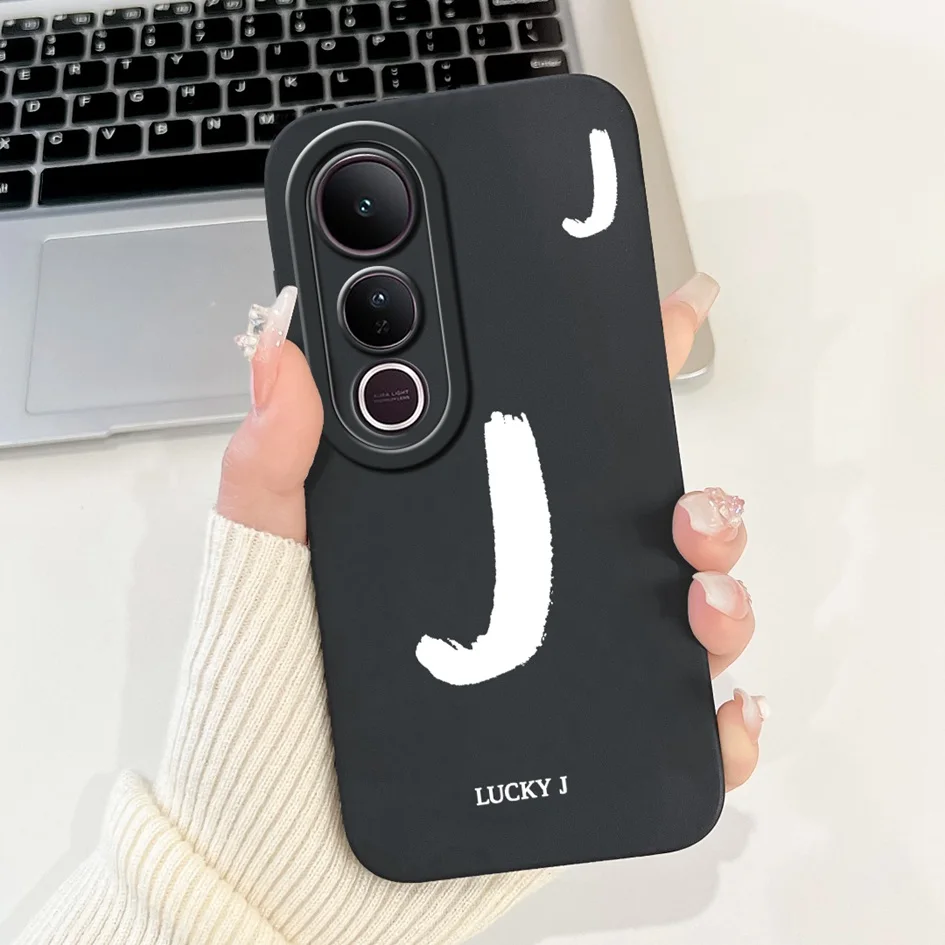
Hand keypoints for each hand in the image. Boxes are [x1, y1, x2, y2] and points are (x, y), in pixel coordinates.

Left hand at [219, 273, 764, 792]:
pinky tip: (716, 702)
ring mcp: (567, 664)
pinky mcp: (590, 746)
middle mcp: (532, 586)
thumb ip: (272, 458)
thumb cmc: (271, 701)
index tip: (672, 319)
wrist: (286, 847)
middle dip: (700, 499)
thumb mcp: (264, 560)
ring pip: (686, 611)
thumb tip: (277, 346)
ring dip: (725, 592)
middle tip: (690, 508)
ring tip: (701, 599)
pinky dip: (722, 716)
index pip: (558, 437)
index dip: (622, 373)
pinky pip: (682, 730)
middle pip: (648, 521)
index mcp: (473, 523)